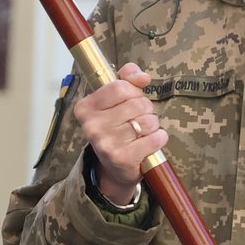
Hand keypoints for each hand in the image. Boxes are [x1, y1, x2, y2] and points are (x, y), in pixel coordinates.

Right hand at [73, 62, 165, 204]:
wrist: (115, 167)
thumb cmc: (117, 127)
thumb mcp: (116, 100)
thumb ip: (127, 79)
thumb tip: (143, 77)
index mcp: (85, 108)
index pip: (119, 86)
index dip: (133, 91)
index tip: (132, 99)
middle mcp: (91, 126)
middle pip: (136, 103)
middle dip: (145, 109)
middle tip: (139, 119)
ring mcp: (106, 144)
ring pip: (147, 121)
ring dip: (153, 124)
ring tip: (143, 131)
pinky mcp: (122, 159)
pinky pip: (154, 138)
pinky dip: (159, 138)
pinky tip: (150, 142)